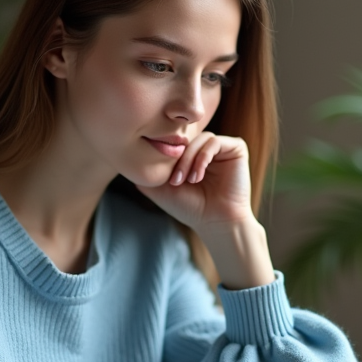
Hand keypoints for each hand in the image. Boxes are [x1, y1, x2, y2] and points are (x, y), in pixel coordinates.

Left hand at [135, 132, 252, 232]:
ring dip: (189, 160)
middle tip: (175, 181)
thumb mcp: (160, 189)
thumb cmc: (190, 208)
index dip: (168, 156)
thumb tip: (125, 157)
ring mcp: (222, 147)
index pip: (176, 141)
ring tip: (187, 181)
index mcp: (193, 154)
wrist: (216, 222)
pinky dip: (202, 158)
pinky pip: (214, 142)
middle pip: (186, 139)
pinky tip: (198, 177)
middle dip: (178, 159)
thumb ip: (146, 172)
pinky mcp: (236, 148)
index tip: (165, 180)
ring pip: (199, 139)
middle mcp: (208, 148)